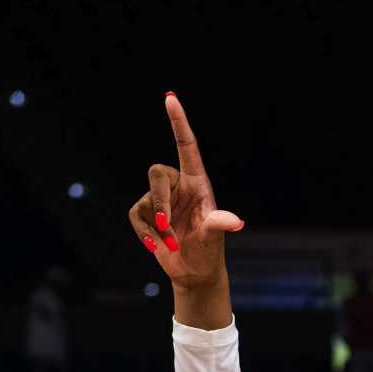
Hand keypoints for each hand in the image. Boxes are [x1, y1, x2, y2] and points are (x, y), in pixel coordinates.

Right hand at [127, 94, 243, 302]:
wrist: (194, 272)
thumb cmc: (209, 251)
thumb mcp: (215, 237)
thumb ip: (219, 224)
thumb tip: (236, 222)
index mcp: (197, 182)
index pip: (186, 146)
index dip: (178, 122)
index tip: (170, 98)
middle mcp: (178, 186)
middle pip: (156, 172)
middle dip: (159, 200)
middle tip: (167, 225)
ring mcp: (161, 200)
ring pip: (147, 200)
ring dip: (157, 227)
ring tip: (172, 244)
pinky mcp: (147, 215)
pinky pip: (136, 215)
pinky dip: (144, 233)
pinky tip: (157, 247)